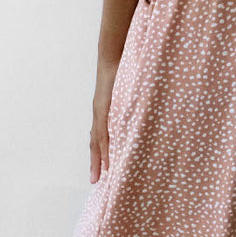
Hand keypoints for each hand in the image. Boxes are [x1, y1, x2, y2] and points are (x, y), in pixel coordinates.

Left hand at [90, 57, 118, 182]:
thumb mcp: (126, 93)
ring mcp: (100, 111)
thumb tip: (140, 116)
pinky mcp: (103, 108)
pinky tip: (108, 159)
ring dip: (99, 159)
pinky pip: (104, 131)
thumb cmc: (123, 71)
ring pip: (98, 141)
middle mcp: (100, 114)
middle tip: (95, 181)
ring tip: (100, 176)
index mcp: (105, 112)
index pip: (100, 137)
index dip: (99, 154)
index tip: (100, 171)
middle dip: (95, 162)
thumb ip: (129, 106)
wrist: (114, 55)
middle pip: (95, 143)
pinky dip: (105, 147)